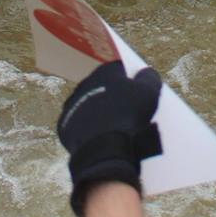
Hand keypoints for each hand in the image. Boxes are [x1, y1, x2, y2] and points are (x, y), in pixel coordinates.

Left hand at [55, 60, 163, 216]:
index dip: (131, 80)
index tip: (140, 92)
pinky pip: (81, 125)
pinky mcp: (65, 126)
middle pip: (103, 88)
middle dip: (114, 96)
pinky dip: (90, 130)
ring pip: (90, 107)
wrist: (105, 146)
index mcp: (104, 72)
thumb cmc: (129, 114)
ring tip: (116, 128)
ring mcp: (72, 105)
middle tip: (129, 111)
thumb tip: (146, 72)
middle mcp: (85, 84)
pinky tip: (102, 138)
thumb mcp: (149, 92)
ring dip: (101, 113)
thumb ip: (149, 77)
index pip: (120, 70)